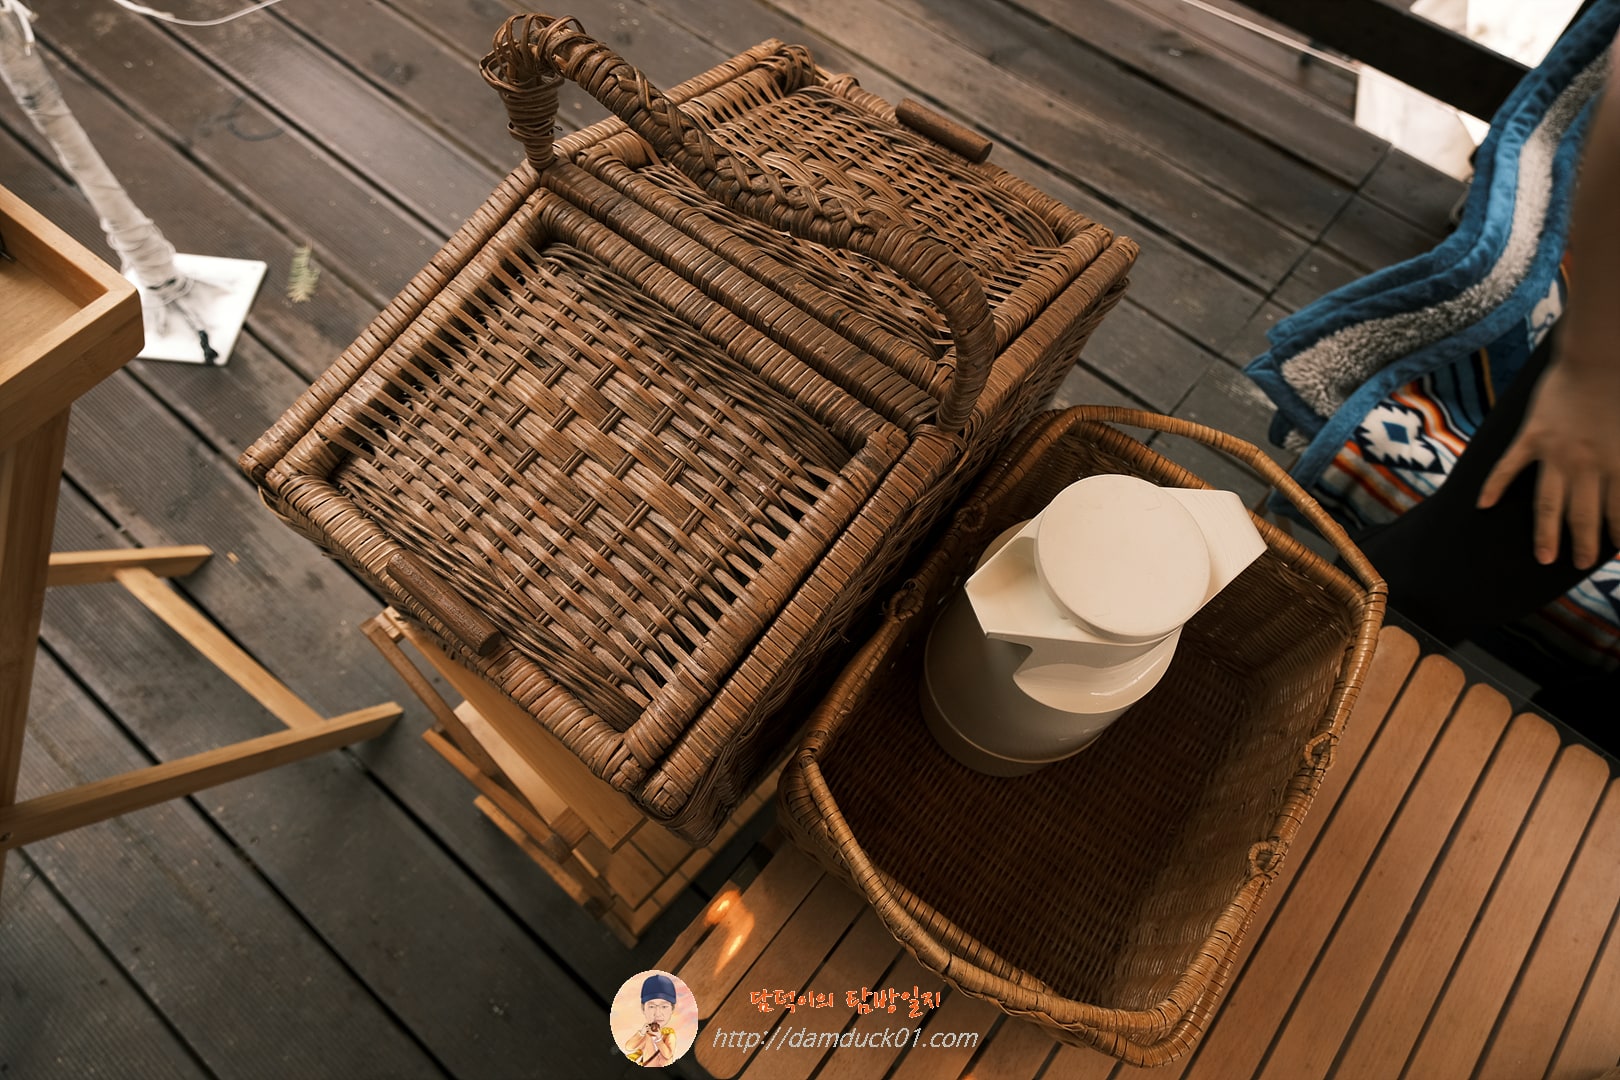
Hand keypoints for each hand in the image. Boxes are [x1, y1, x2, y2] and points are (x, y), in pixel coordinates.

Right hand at [1477, 347, 1619, 568]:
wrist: (1599, 357)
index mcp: (1618, 464)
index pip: (1619, 511)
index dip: (1619, 536)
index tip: (1616, 554)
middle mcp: (1586, 465)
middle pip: (1584, 515)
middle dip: (1584, 544)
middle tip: (1581, 565)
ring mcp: (1555, 453)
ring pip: (1549, 503)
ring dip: (1546, 532)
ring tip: (1543, 556)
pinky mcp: (1532, 437)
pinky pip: (1510, 468)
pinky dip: (1495, 486)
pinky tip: (1483, 505)